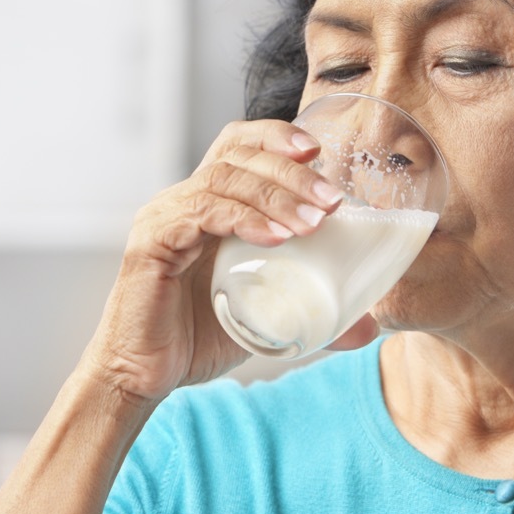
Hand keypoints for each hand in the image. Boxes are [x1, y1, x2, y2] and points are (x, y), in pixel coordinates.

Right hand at [79, 119, 347, 402]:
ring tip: (315, 223)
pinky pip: (201, 214)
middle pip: (238, 154)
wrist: (144, 376)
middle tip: (333, 201)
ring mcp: (164, 216)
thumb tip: (370, 327)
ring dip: (276, 195)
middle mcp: (183, 200)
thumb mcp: (267, 317)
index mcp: (209, 202)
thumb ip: (315, 315)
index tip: (319, 152)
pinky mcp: (150, 242)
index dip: (277, 137)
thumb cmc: (198, 339)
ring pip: (223, 178)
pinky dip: (243, 219)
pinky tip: (276, 238)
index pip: (240, 145)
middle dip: (291, 171)